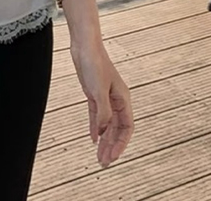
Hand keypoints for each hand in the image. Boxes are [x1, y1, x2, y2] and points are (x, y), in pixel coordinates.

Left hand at [71, 42, 133, 167]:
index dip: (121, 144)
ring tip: (99, 156)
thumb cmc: (95, 64)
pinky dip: (96, 128)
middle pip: (117, 129)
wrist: (84, 47)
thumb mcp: (98, 91)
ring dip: (104, 141)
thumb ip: (103, 113)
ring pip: (107, 125)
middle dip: (112, 146)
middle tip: (105, 163)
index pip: (127, 127)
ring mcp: (105, 97)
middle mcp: (116, 100)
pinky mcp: (94, 94)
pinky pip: (97, 116)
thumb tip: (103, 132)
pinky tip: (93, 139)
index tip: (113, 157)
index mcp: (123, 98)